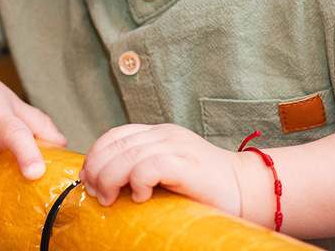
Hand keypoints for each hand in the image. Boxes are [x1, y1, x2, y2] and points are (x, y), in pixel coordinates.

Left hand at [79, 124, 243, 216]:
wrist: (248, 190)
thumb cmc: (205, 190)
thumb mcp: (167, 173)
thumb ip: (141, 170)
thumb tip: (103, 186)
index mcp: (159, 134)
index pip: (115, 135)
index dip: (95, 155)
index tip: (87, 179)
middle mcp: (166, 135)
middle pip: (116, 144)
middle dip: (97, 169)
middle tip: (95, 194)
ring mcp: (178, 147)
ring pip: (128, 154)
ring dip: (110, 178)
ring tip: (110, 199)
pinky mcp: (188, 165)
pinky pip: (151, 165)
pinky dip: (138, 180)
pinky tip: (140, 197)